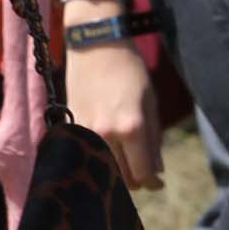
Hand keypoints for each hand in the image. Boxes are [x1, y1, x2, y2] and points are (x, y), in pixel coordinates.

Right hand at [66, 40, 162, 192]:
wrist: (96, 46)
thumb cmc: (130, 70)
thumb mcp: (150, 102)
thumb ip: (154, 139)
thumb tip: (157, 171)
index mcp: (132, 127)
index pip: (143, 173)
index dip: (152, 182)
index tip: (157, 183)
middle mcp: (107, 134)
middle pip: (122, 178)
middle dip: (136, 181)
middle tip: (143, 176)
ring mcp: (86, 132)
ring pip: (102, 169)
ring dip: (116, 173)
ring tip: (125, 166)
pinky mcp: (71, 127)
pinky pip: (85, 154)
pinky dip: (97, 159)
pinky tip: (105, 153)